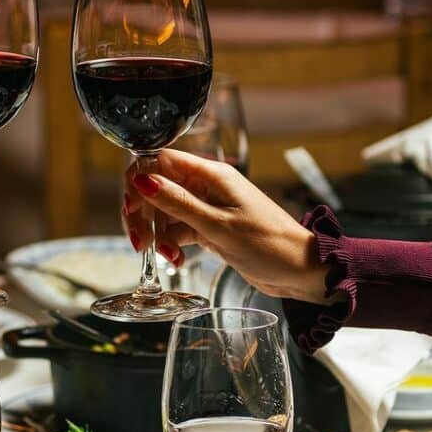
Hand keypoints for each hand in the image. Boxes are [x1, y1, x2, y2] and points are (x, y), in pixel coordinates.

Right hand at [123, 150, 331, 303]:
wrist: (300, 271)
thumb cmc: (269, 244)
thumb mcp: (218, 225)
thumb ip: (178, 203)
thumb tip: (143, 180)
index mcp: (212, 174)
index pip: (160, 161)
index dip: (139, 181)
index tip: (132, 209)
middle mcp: (207, 186)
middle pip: (157, 188)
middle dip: (142, 214)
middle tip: (139, 242)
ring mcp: (207, 208)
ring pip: (164, 212)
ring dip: (157, 235)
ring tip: (165, 257)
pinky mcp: (209, 228)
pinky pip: (178, 231)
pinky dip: (171, 245)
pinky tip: (176, 260)